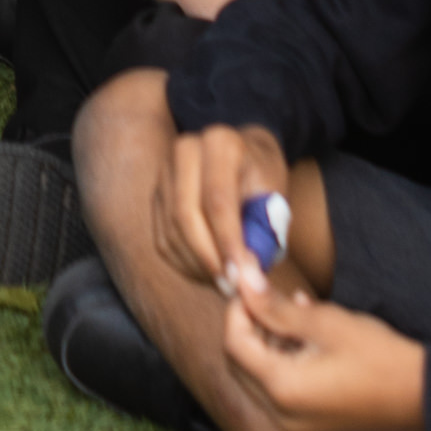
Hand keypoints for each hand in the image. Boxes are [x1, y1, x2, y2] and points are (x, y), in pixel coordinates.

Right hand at [157, 122, 293, 292]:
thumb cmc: (263, 177)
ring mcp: (165, 170)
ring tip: (225, 282)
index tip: (243, 278)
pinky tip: (208, 272)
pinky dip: (184, 262)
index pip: (218, 201)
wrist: (243, 155)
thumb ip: (264, 229)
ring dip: (197, 265)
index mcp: (221, 143)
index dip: (228, 243)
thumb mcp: (275, 195)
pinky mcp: (155, 193)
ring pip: (171, 230)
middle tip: (232, 287)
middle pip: (186, 215)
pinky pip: (162, 238)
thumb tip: (249, 275)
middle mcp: (185, 150)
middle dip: (209, 259)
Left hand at [221, 288, 427, 430]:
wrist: (425, 398)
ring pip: (260, 376)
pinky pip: (281, 389)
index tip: (250, 285)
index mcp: (282, 390)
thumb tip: (243, 277)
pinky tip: (307, 333)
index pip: (234, 345)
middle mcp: (281, 415)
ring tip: (293, 310)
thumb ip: (277, 305)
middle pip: (241, 363)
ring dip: (267, 342)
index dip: (237, 310)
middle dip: (249, 326)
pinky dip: (284, 360)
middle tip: (264, 295)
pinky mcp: (310, 425)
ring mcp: (295, 425)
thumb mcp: (325, 323)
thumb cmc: (379, 357)